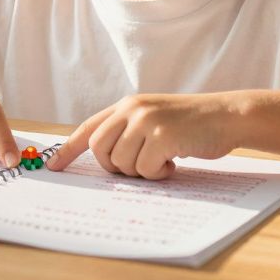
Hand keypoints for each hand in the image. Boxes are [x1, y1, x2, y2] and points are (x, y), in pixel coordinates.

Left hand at [47, 93, 244, 179]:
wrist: (226, 116)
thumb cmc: (191, 124)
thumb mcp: (154, 118)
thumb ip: (129, 131)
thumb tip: (105, 160)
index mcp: (127, 106)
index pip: (88, 128)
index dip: (68, 149)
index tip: (53, 166)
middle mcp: (132, 110)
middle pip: (100, 151)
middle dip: (115, 168)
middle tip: (138, 168)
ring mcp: (147, 121)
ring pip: (122, 164)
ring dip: (142, 172)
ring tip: (162, 161)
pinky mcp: (162, 136)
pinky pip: (145, 169)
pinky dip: (159, 174)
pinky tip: (174, 162)